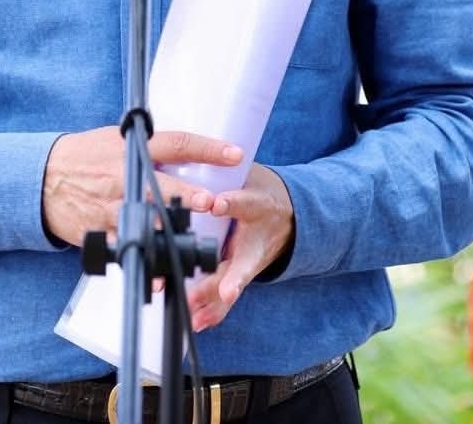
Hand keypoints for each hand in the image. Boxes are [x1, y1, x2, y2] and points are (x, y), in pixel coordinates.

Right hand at [42, 126, 241, 247]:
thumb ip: (146, 148)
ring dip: (169, 231)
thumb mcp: (112, 140)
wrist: (43, 178)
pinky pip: (124, 246)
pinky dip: (141, 259)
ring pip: (145, 219)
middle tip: (212, 202)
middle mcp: (124, 175)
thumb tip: (182, 150)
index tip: (235, 154)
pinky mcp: (101, 229)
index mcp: (133, 149)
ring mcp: (112, 204)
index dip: (208, 148)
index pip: (177, 143)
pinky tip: (156, 276)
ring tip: (188, 243)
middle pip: (162, 184)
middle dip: (187, 195)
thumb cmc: (83, 156)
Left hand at [185, 164, 293, 332]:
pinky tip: (198, 322)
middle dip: (230, 276)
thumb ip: (220, 171)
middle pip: (242, 259)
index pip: (246, 201)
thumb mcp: (250, 174)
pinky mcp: (243, 274)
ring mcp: (251, 260)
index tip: (216, 204)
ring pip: (232, 282)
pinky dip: (213, 311)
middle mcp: (257, 237)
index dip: (233, 202)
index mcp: (258, 204)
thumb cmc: (258, 190)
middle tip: (222, 289)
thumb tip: (180, 150)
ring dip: (214, 300)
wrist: (292, 215)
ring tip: (197, 313)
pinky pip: (227, 296)